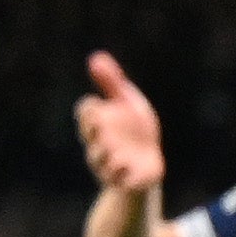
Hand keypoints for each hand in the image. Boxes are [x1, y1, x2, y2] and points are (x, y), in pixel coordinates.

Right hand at [75, 52, 166, 194]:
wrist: (149, 165)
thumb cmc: (134, 130)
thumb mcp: (127, 103)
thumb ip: (112, 83)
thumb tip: (96, 57)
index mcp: (99, 123)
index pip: (86, 111)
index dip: (91, 107)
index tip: (100, 102)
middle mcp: (99, 143)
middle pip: (89, 134)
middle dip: (92, 129)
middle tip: (98, 122)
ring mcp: (110, 163)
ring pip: (100, 158)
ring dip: (105, 153)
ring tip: (113, 151)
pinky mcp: (126, 179)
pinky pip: (118, 179)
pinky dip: (120, 173)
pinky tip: (127, 166)